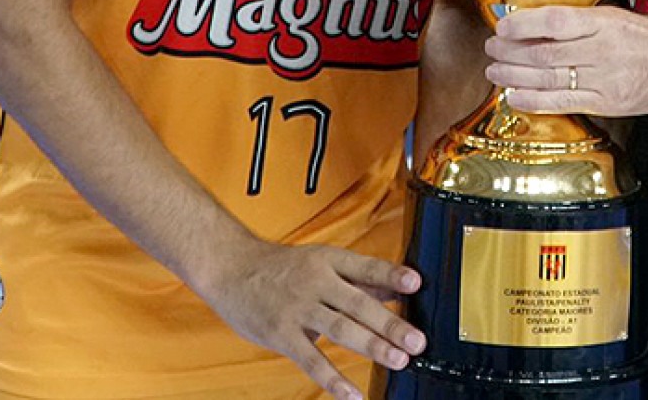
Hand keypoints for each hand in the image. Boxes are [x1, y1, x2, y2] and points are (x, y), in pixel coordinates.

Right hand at [197, 233, 425, 399]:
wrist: (231, 268)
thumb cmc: (281, 268)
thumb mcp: (320, 261)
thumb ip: (358, 278)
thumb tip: (399, 288)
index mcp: (329, 261)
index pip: (365, 267)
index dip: (391, 275)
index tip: (416, 283)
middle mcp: (316, 282)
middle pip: (358, 303)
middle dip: (390, 324)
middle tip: (416, 342)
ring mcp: (298, 308)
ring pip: (340, 329)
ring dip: (372, 346)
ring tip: (398, 360)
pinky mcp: (281, 333)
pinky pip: (311, 359)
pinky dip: (332, 379)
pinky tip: (352, 395)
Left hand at [484, 5, 647, 116]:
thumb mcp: (626, 14)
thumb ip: (589, 19)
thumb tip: (547, 18)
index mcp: (608, 22)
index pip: (555, 21)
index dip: (523, 23)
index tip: (503, 22)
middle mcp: (604, 51)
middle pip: (545, 52)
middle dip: (511, 51)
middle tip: (492, 47)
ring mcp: (606, 80)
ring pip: (549, 78)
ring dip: (515, 75)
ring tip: (495, 70)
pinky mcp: (609, 103)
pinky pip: (564, 103)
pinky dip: (535, 100)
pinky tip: (515, 96)